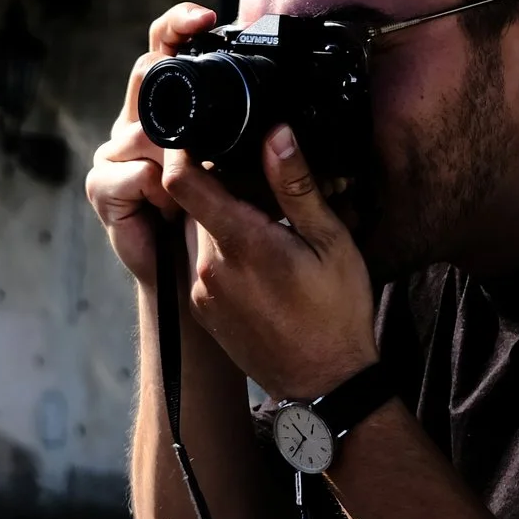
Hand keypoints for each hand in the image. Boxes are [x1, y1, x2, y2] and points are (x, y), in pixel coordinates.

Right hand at [86, 2, 219, 280]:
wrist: (192, 280)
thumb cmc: (221, 220)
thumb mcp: (242, 168)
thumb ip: (245, 134)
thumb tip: (278, 109)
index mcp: (171, 111)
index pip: (166, 51)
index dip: (179, 26)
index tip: (207, 15)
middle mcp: (138, 124)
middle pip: (143, 74)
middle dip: (165, 65)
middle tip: (193, 61)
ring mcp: (117, 154)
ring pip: (140, 128)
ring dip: (171, 153)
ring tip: (191, 179)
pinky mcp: (103, 187)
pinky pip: (131, 172)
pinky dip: (154, 187)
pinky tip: (167, 204)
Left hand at [161, 124, 376, 401]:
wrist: (324, 386)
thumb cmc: (337, 314)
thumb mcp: (331, 243)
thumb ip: (297, 186)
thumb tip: (276, 133)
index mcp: (240, 243)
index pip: (181, 181)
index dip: (182, 149)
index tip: (201, 132)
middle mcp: (208, 267)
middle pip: (193, 202)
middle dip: (220, 185)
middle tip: (263, 186)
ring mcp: (202, 292)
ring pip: (197, 231)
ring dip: (223, 219)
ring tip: (268, 225)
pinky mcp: (202, 310)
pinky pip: (202, 263)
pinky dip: (223, 250)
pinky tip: (262, 261)